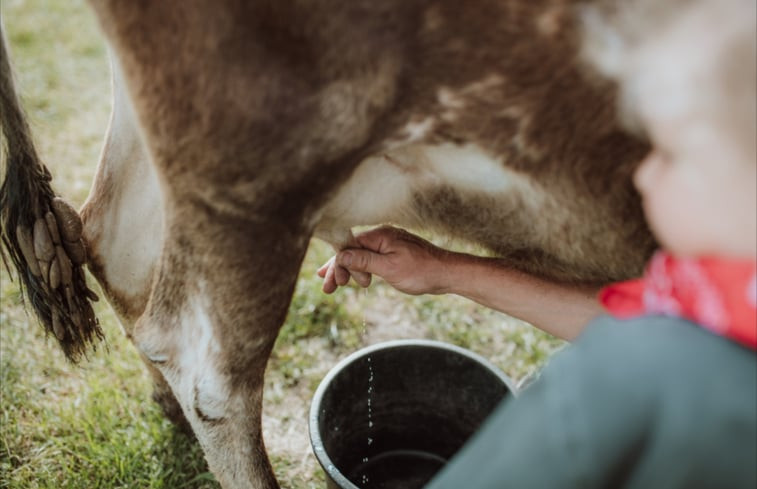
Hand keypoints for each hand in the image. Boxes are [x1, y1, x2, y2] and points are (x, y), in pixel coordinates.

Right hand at [317, 226, 451, 294]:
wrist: (447, 273)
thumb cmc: (421, 271)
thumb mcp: (389, 268)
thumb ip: (364, 260)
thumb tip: (340, 255)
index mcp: (379, 236)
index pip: (347, 246)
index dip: (337, 265)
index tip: (334, 284)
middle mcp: (381, 235)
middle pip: (351, 249)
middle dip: (337, 268)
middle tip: (327, 289)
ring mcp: (388, 243)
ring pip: (360, 254)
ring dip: (348, 269)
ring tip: (337, 285)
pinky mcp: (393, 251)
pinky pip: (371, 257)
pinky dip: (361, 268)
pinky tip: (354, 277)